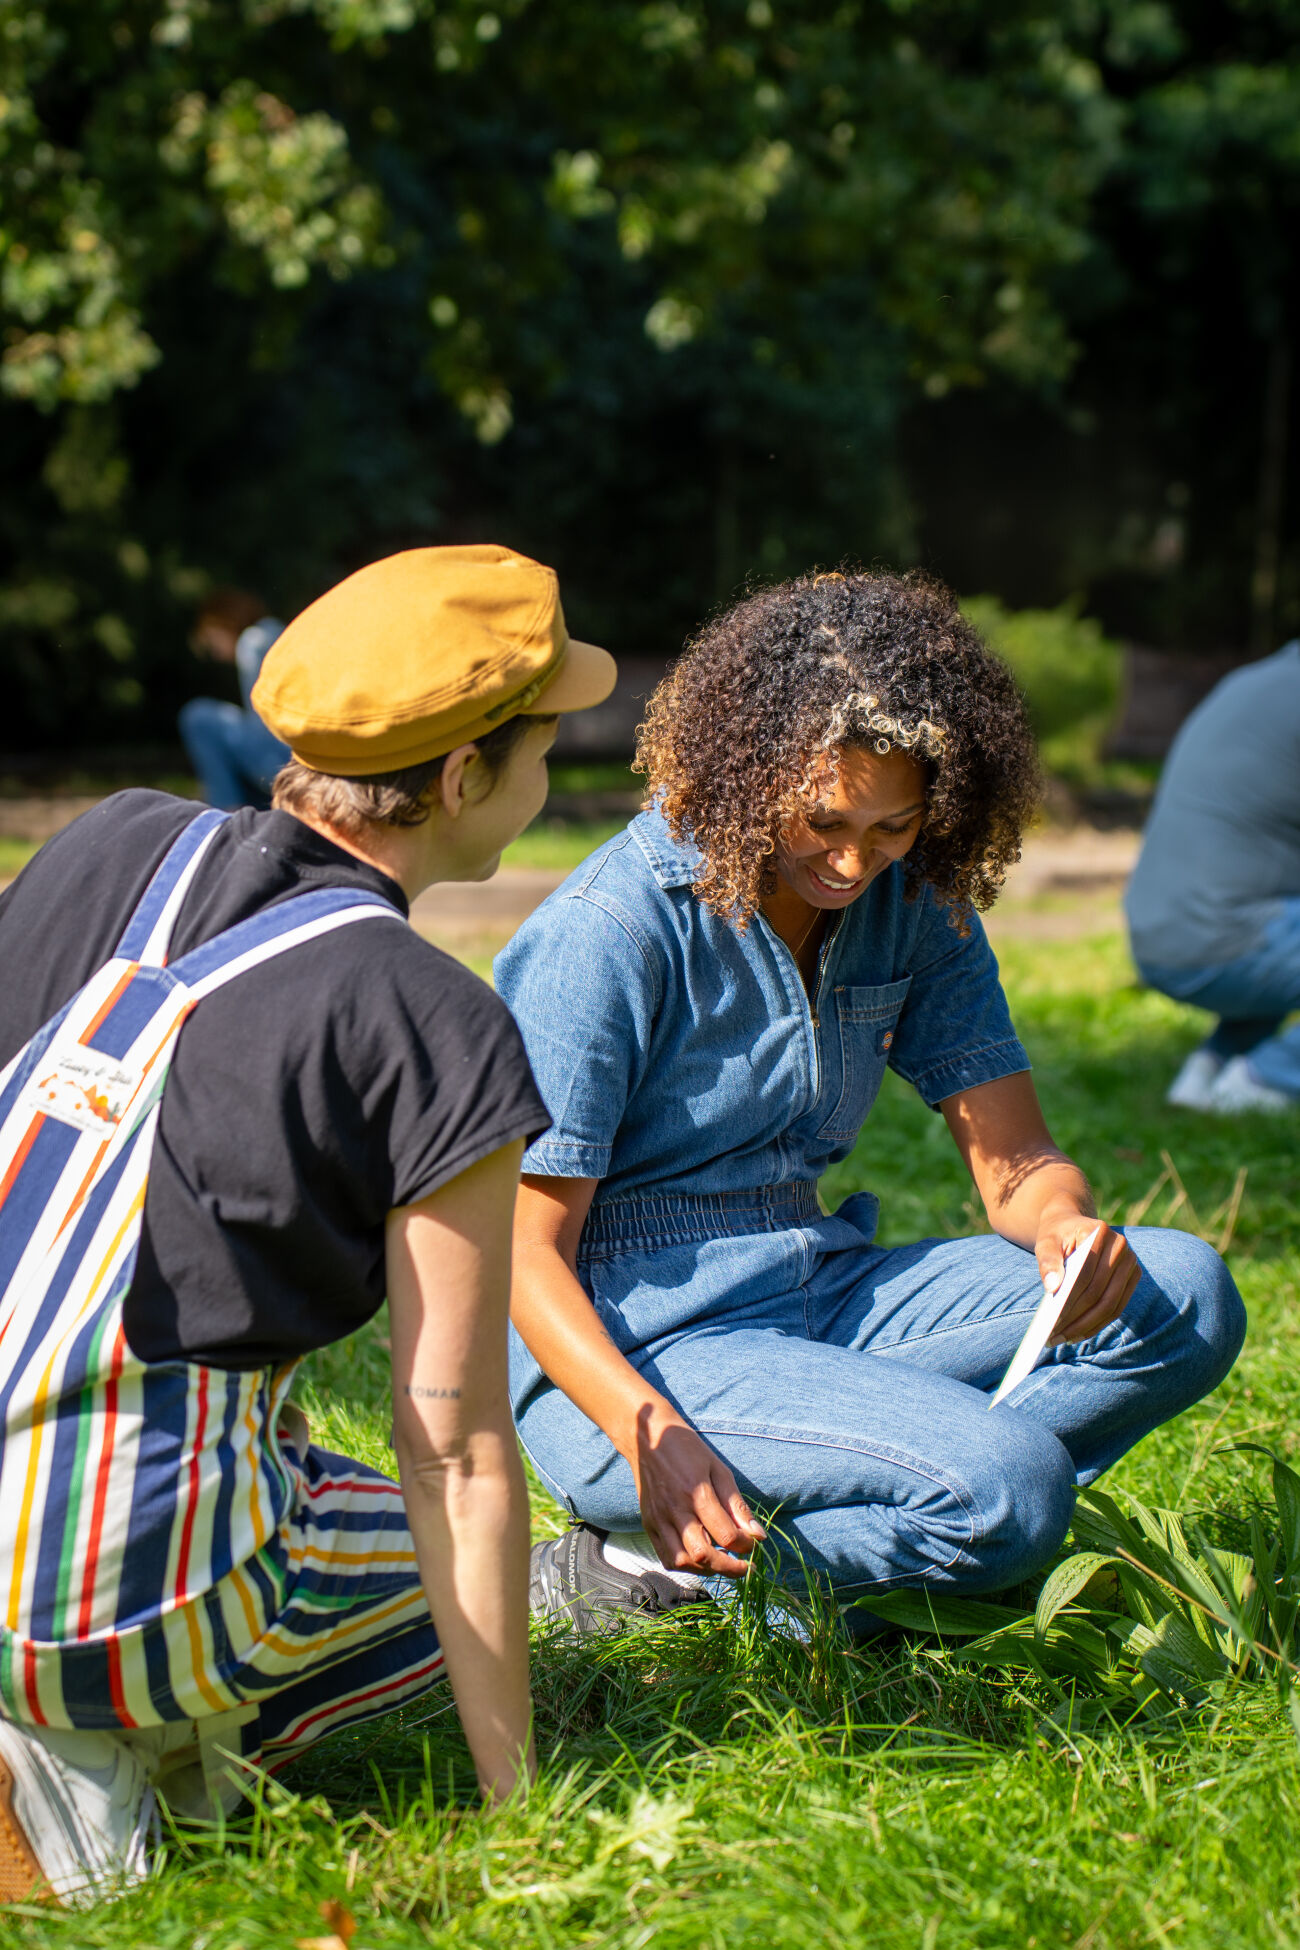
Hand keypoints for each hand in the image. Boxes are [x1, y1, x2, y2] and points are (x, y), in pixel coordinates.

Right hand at [622, 1398, 765, 1577]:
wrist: (647, 1438)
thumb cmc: (687, 1449)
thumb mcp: (718, 1469)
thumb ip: (737, 1505)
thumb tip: (758, 1534)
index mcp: (696, 1492)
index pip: (726, 1534)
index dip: (746, 1546)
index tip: (754, 1544)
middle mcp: (675, 1510)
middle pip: (703, 1554)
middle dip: (728, 1567)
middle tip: (743, 1566)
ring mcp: (658, 1520)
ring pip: (682, 1561)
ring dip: (706, 1570)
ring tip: (722, 1563)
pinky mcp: (648, 1525)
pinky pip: (666, 1557)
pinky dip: (685, 1566)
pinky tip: (699, 1559)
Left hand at [1036, 1204, 1140, 1343]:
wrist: (1072, 1224)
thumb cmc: (1056, 1235)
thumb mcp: (1045, 1242)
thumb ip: (1047, 1261)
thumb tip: (1053, 1288)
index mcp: (1099, 1232)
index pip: (1085, 1274)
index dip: (1069, 1300)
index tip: (1051, 1322)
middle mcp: (1121, 1246)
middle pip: (1099, 1292)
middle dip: (1076, 1318)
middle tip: (1054, 1337)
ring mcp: (1131, 1262)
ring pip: (1111, 1304)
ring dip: (1087, 1326)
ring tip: (1063, 1339)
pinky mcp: (1132, 1277)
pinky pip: (1117, 1307)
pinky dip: (1097, 1323)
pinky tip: (1078, 1334)